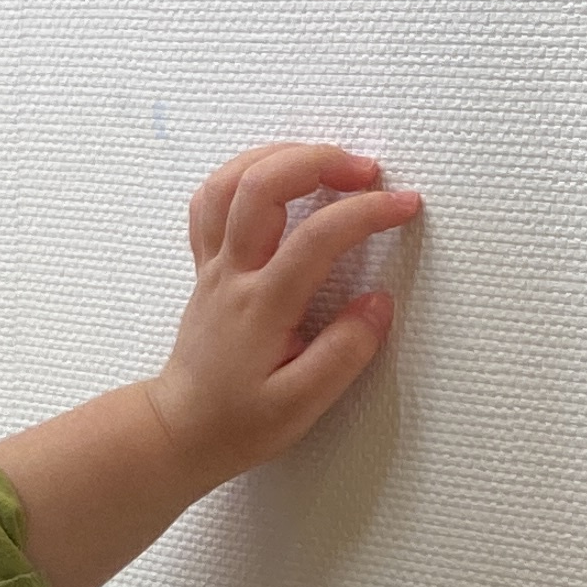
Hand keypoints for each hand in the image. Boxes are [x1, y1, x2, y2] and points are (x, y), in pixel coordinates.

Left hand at [0, 144, 421, 586]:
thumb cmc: (238, 423)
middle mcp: (232, 274)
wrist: (180, 430)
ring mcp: (213, 265)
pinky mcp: (207, 265)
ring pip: (229, 181)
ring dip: (280, 156)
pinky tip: (277, 176)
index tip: (405, 206)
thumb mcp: (300, 406)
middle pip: (262, 185)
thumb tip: (378, 304)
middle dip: (319, 161)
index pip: (316, 238)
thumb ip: (343, 354)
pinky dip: (245, 173)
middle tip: (367, 171)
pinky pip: (212, 200)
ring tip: (326, 160)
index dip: (366, 213)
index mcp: (261, 307)